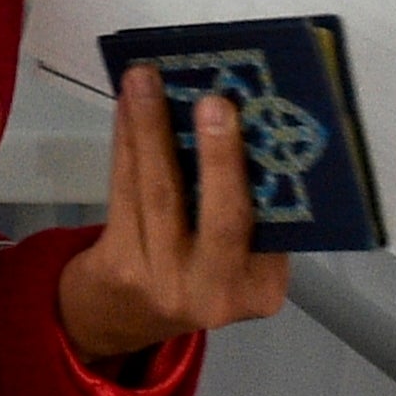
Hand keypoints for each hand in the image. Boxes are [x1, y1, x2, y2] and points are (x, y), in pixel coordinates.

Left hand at [57, 66, 290, 359]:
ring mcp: (165, 281)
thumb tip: (246, 123)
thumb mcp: (236, 264)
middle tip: (215, 101)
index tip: (273, 123)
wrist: (123, 316)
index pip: (274, 229)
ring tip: (148, 80)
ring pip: (162, 193)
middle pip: (223, 217)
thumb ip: (249, 215)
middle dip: (220, 156)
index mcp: (261, 288)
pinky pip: (125, 192)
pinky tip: (127, 106)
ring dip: (153, 129)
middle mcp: (217, 290)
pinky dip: (127, 143)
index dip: (272, 176)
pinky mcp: (120, 264)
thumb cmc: (195, 273)